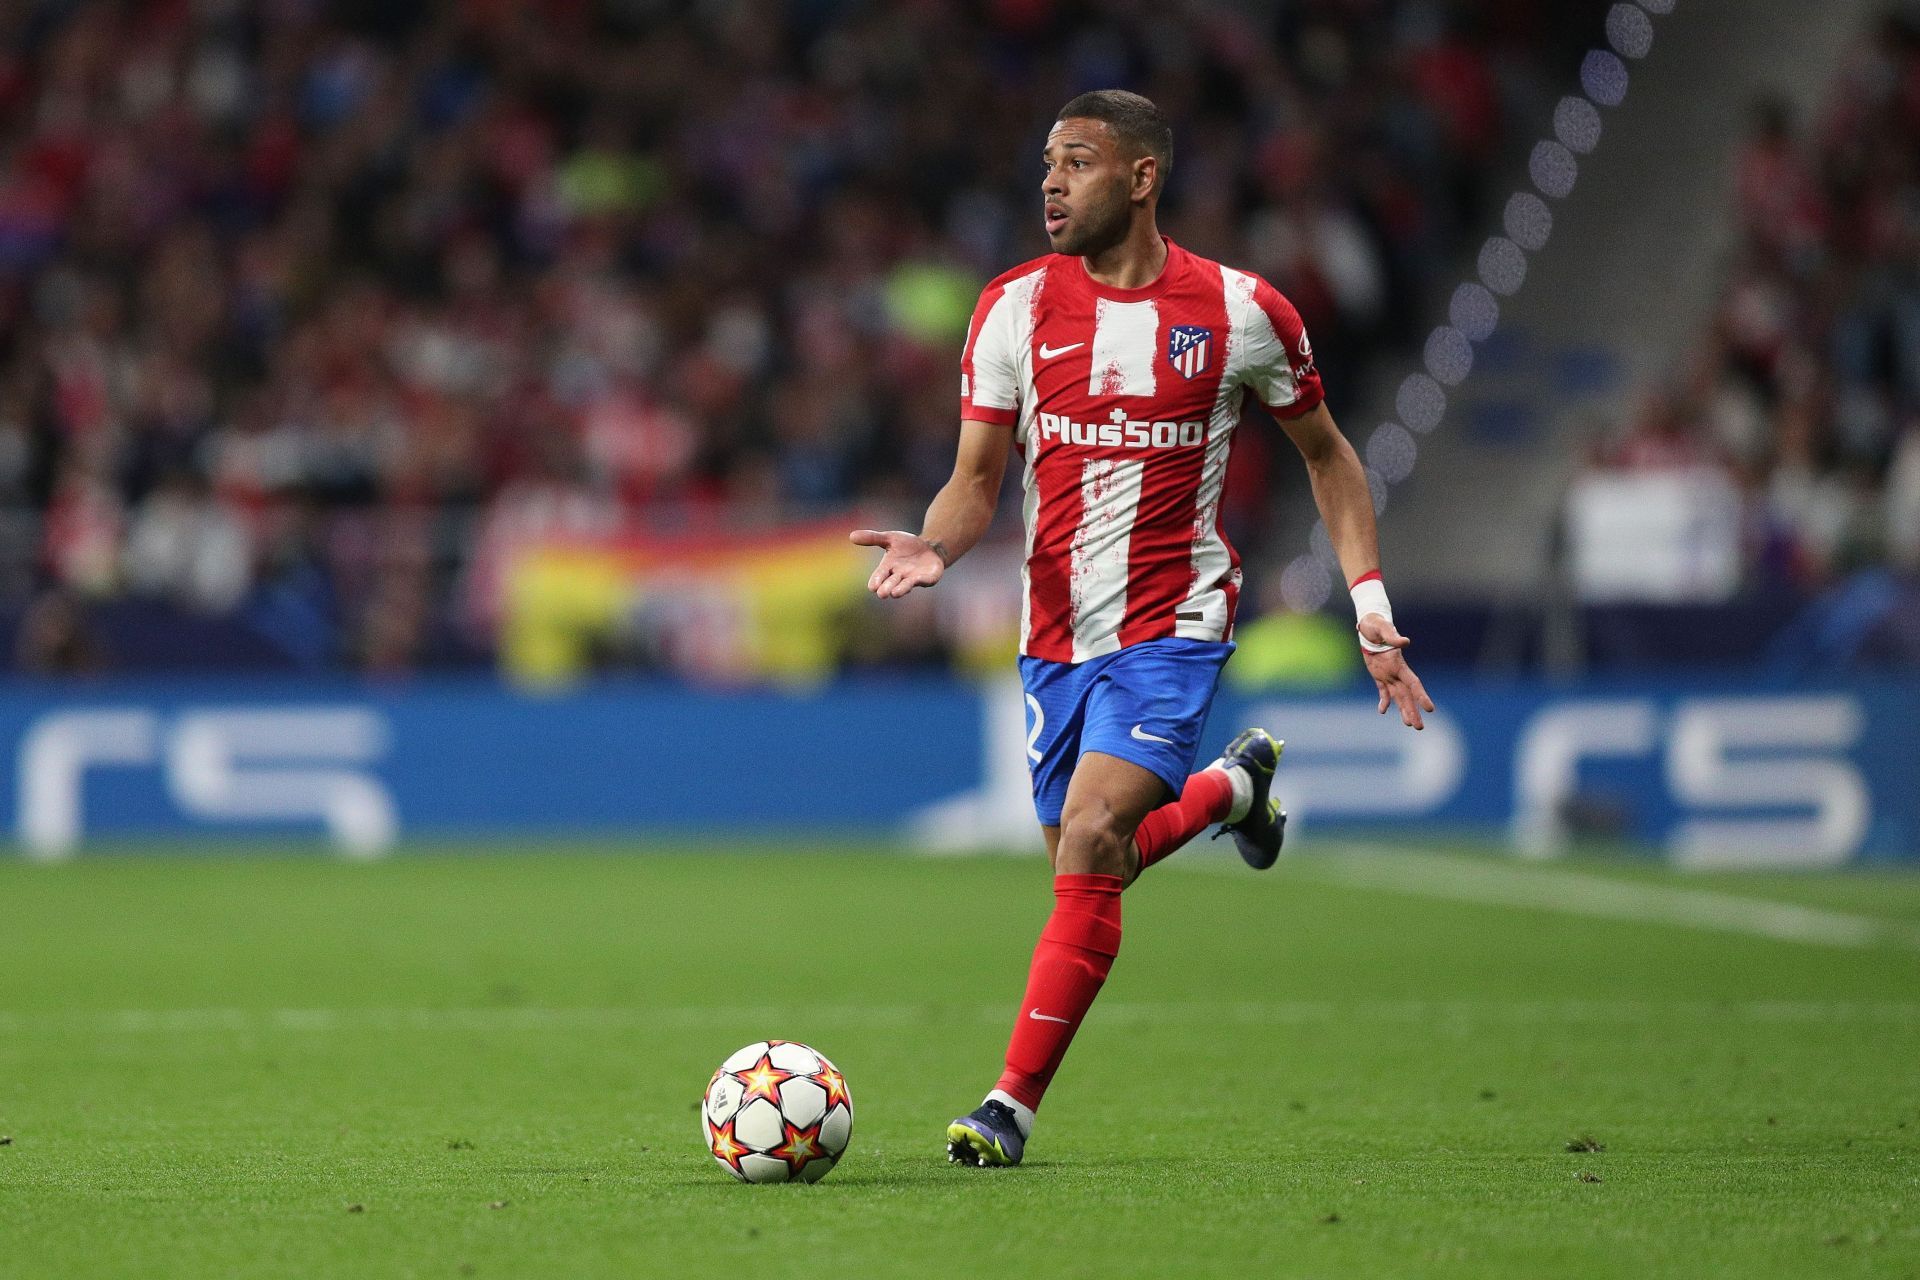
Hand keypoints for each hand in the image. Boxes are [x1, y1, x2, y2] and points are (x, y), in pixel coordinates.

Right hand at [850, 529, 945, 597]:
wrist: (930, 548)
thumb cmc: (907, 545)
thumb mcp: (890, 538)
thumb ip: (872, 538)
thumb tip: (851, 536)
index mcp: (888, 567)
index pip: (880, 575)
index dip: (876, 580)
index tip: (872, 587)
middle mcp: (899, 576)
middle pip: (891, 583)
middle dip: (886, 588)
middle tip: (882, 594)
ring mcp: (913, 579)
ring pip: (905, 586)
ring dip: (901, 590)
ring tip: (894, 593)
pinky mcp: (927, 578)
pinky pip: (923, 580)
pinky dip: (920, 580)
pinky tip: (917, 579)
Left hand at [1359, 614, 1435, 729]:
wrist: (1370, 624)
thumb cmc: (1376, 625)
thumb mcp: (1382, 629)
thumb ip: (1393, 636)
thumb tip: (1405, 641)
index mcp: (1399, 664)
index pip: (1413, 683)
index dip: (1421, 696)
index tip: (1430, 709)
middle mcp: (1397, 672)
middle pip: (1407, 696)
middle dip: (1413, 711)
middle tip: (1419, 727)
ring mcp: (1389, 674)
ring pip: (1398, 697)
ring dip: (1404, 710)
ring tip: (1410, 725)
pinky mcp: (1379, 675)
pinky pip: (1383, 691)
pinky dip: (1384, 701)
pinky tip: (1383, 712)